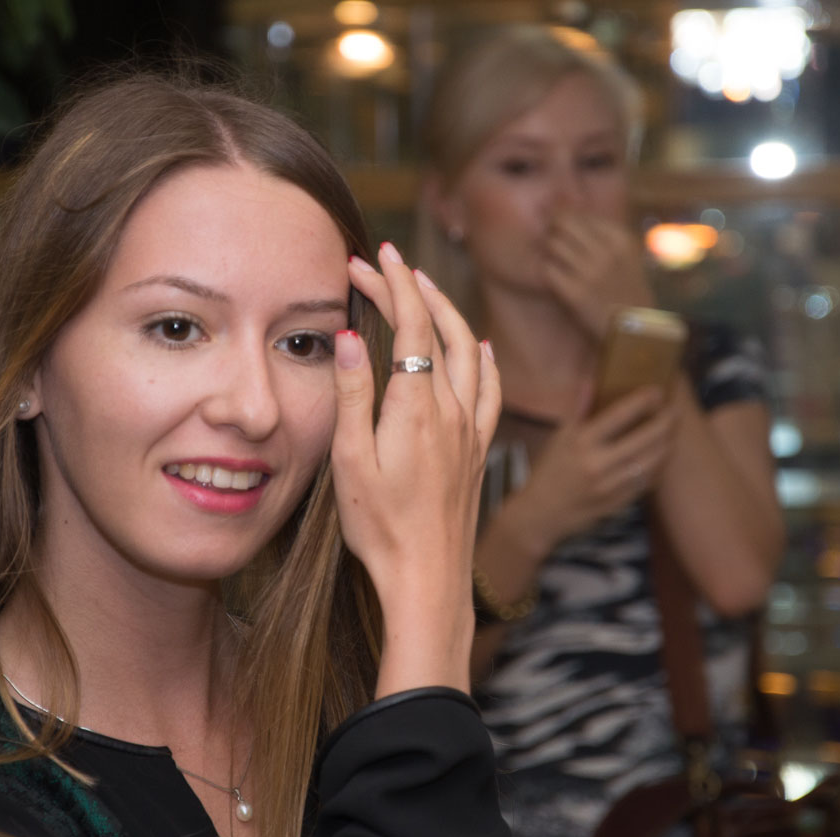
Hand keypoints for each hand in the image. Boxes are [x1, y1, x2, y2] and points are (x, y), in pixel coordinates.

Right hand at [335, 243, 500, 695]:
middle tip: (384, 263)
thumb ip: (353, 394)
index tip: (373, 255)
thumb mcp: (350, 461)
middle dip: (411, 288)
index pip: (409, 325)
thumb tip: (348, 334)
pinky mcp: (478, 450)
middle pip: (438, 329)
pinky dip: (486, 357)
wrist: (428, 578)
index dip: (391, 283)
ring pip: (471, 351)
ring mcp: (471, 430)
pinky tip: (483, 347)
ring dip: (448, 312)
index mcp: (416, 407)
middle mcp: (452, 410)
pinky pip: (491, 389)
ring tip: (426, 288)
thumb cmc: (381, 528)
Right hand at [508, 381, 681, 547]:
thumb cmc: (550, 470)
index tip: (657, 391)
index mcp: (581, 442)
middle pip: (646, 438)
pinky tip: (661, 455)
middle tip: (673, 411)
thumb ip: (578, 408)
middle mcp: (598, 463)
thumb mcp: (559, 437)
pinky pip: (649, 481)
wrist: (542, 514)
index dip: (642, 401)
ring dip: (667, 443)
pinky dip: (659, 465)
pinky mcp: (619, 503)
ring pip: (653, 461)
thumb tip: (590, 379)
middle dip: (665, 421)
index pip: (619, 415)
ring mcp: (611, 486)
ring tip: (672, 431)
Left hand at [542, 212, 651, 339]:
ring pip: (553, 245)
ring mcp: (590, 272)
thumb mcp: (626, 256)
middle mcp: (606, 252)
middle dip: (554, 231)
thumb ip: (603, 235)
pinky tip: (554, 279)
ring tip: (557, 263)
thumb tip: (568, 213)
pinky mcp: (575, 293)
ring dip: (550, 253)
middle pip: (563, 224)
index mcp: (620, 239)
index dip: (565, 219)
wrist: (636, 330)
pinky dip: (547, 272)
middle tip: (553, 242)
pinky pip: (548, 270)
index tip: (562, 230)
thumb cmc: (627, 290)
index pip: (580, 214)